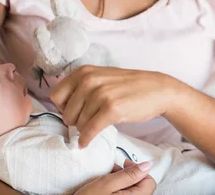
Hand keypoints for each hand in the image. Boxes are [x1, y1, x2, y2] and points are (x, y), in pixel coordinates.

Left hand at [51, 65, 180, 146]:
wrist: (158, 90)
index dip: (64, 107)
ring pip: (78, 123)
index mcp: (85, 71)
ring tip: (96, 125)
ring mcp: (101, 94)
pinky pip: (89, 131)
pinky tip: (87, 142)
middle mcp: (90, 80)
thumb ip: (82, 86)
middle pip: (66, 112)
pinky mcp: (112, 109)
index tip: (75, 112)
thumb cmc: (129, 86)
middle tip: (88, 121)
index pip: (56, 95)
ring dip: (84, 129)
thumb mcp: (102, 77)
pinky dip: (86, 140)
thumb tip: (61, 106)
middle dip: (74, 121)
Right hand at [74, 159, 155, 194]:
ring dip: (122, 183)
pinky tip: (106, 189)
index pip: (150, 182)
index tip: (124, 164)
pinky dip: (118, 191)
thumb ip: (129, 175)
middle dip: (128, 176)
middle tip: (113, 171)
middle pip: (141, 187)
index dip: (138, 170)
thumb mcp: (108, 184)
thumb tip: (147, 165)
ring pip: (132, 192)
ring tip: (107, 180)